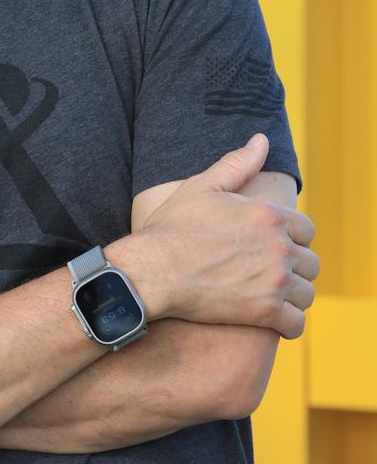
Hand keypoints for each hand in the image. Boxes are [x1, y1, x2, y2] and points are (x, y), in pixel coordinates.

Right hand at [111, 134, 318, 337]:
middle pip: (310, 263)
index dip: (292, 238)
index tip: (273, 246)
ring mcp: (274, 282)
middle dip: (294, 268)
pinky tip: (269, 318)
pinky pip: (297, 324)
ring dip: (293, 297)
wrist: (153, 271)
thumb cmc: (173, 228)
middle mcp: (278, 248)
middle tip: (268, 273)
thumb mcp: (203, 187)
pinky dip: (287, 323)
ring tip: (270, 296)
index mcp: (268, 215)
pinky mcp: (265, 313)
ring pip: (307, 294)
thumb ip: (237, 164)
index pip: (306, 230)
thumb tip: (262, 140)